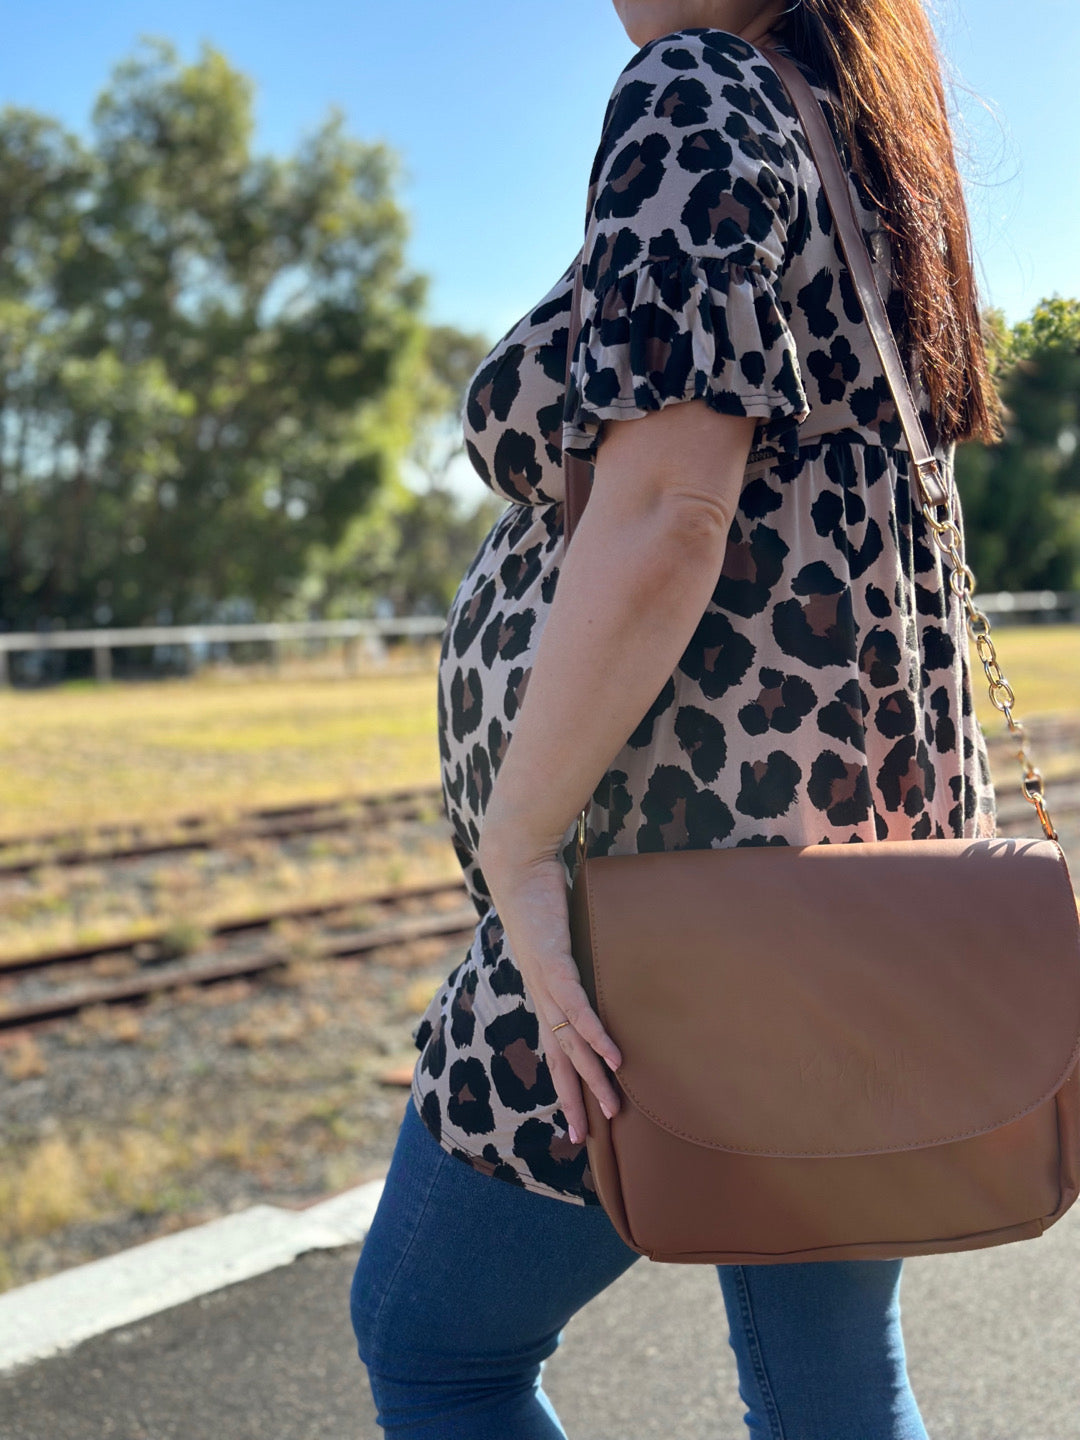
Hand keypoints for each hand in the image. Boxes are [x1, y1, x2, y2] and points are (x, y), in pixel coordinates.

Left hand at [476, 833, 621, 1144]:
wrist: (518, 865)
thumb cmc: (543, 898)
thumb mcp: (564, 937)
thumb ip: (579, 956)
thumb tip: (602, 965)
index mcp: (542, 994)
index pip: (554, 1050)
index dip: (565, 1085)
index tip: (576, 1119)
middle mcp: (540, 996)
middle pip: (557, 1060)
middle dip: (571, 1099)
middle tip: (582, 1138)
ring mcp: (545, 982)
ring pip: (568, 1042)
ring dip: (590, 1076)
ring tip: (611, 1107)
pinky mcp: (554, 962)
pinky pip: (576, 1007)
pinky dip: (593, 1034)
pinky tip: (610, 1057)